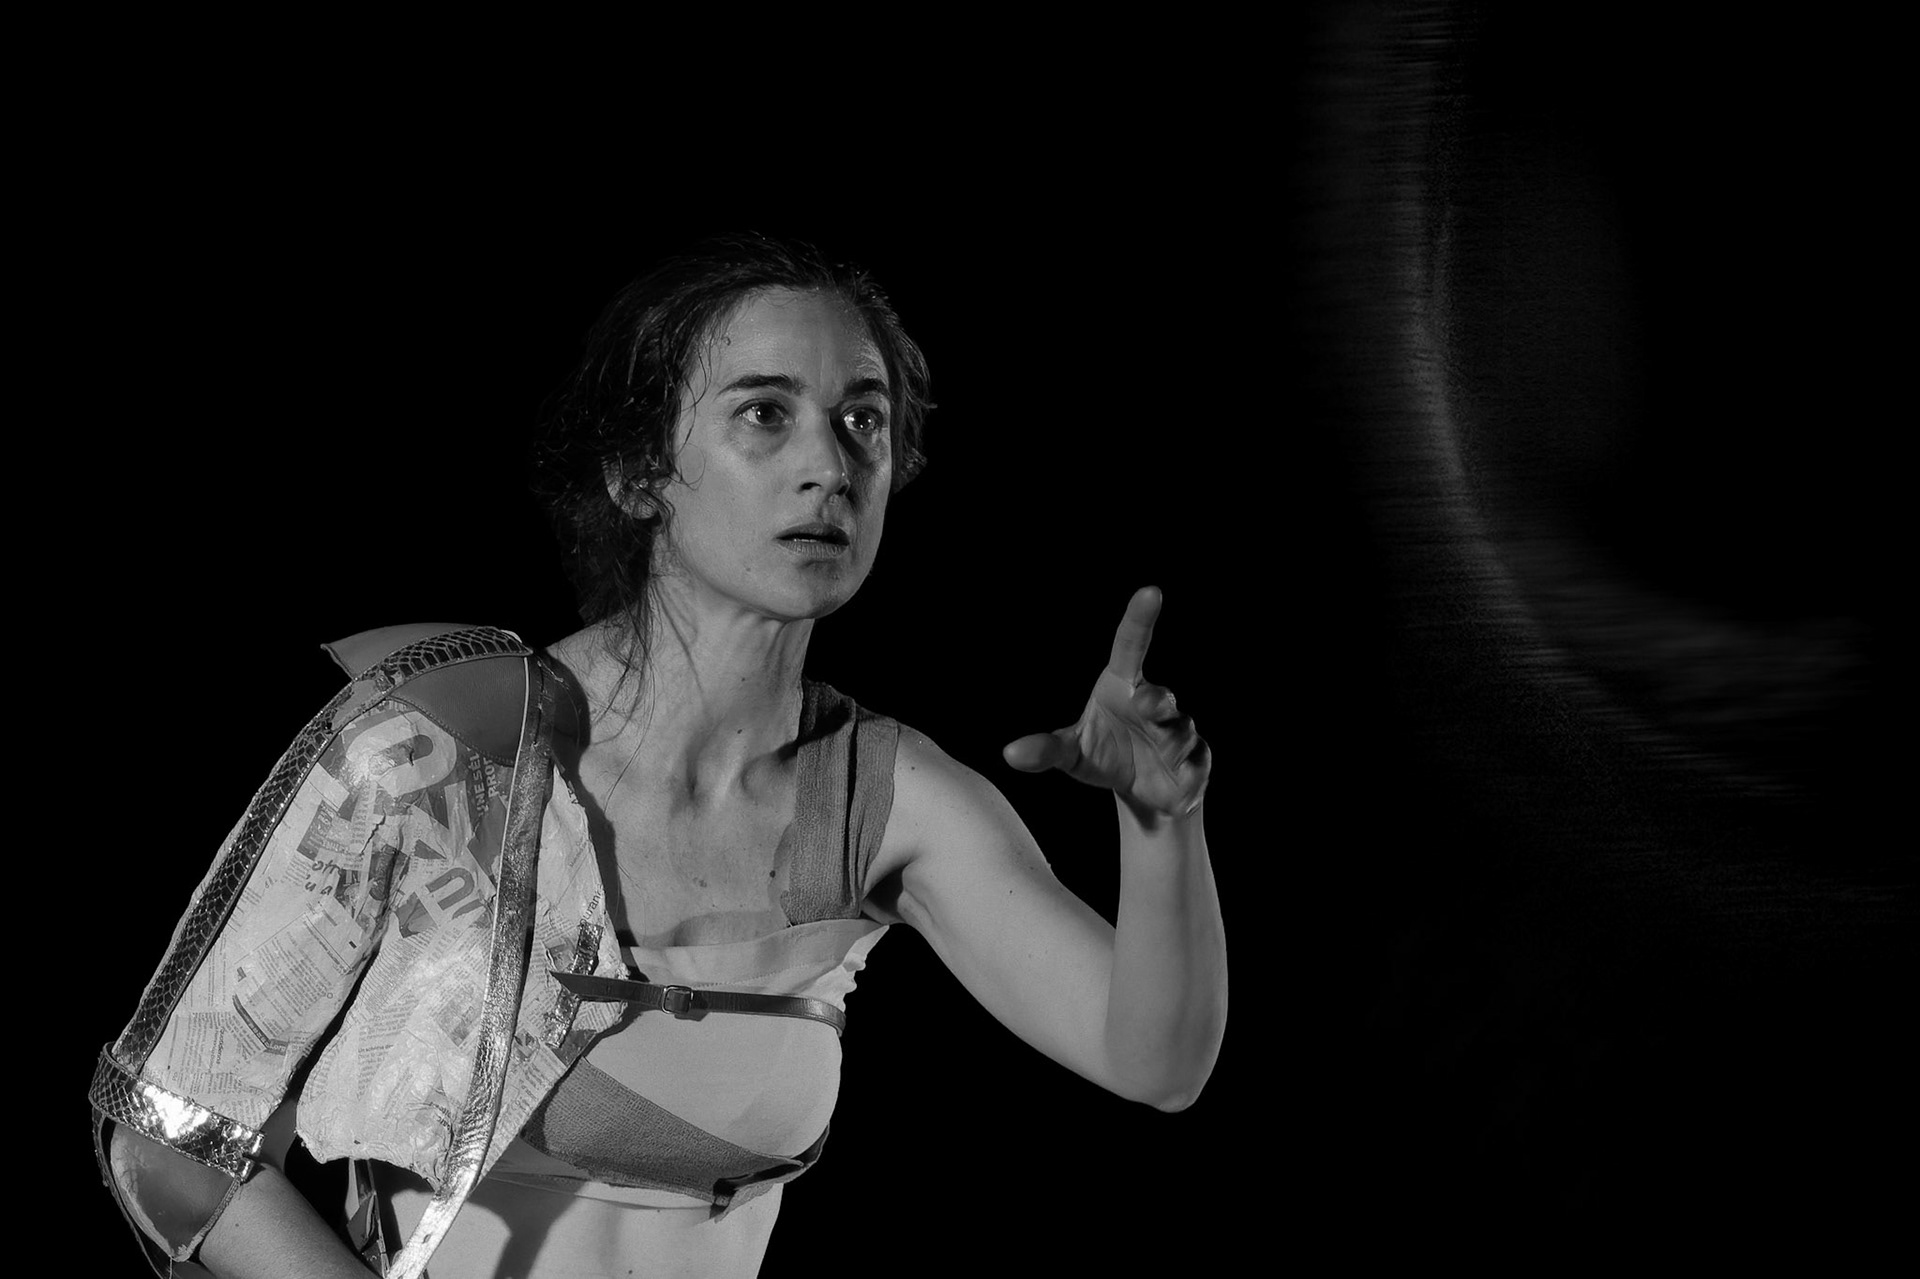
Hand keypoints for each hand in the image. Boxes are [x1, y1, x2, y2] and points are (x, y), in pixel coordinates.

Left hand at [1002, 586, 1210, 819]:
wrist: (1142, 793)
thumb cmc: (1105, 756)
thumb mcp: (1072, 755)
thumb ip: (1046, 749)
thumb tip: (1011, 753)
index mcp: (1122, 687)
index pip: (1131, 645)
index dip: (1140, 618)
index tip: (1151, 591)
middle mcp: (1153, 702)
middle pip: (1161, 694)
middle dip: (1156, 700)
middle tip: (1144, 704)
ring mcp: (1179, 730)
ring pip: (1180, 730)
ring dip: (1169, 744)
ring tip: (1159, 758)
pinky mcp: (1197, 760)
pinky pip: (1196, 762)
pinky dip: (1187, 773)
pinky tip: (1177, 786)